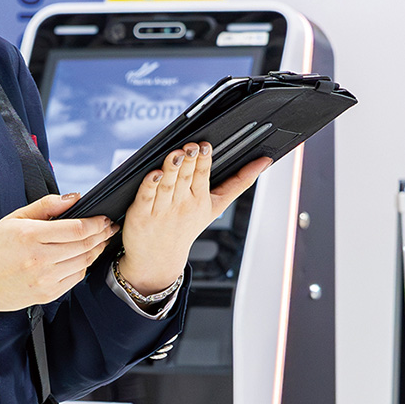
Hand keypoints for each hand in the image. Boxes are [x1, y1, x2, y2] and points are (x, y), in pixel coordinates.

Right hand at [0, 194, 117, 320]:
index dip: (96, 222)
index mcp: (30, 236)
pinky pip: (75, 278)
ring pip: (84, 262)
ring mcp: (44, 280)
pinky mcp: (47, 294)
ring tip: (101, 240)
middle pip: (85, 245)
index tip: (104, 217)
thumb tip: (75, 198)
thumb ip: (46, 206)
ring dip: (97, 250)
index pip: (76, 228)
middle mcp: (39, 260)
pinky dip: (84, 265)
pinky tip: (84, 256)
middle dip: (102, 234)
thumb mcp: (14, 218)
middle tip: (110, 227)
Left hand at [118, 142, 270, 295]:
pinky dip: (149, 185)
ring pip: (167, 185)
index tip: (205, 145)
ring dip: (171, 169)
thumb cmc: (187, 225)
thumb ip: (239, 182)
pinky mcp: (140, 213)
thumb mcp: (216, 206)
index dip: (203, 159)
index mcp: (199, 199)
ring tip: (175, 154)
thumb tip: (265, 161)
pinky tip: (152, 173)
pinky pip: (145, 196)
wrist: (158, 258)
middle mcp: (181, 203)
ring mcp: (160, 209)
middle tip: (191, 146)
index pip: (202, 175)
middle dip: (188, 161)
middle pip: (185, 177)